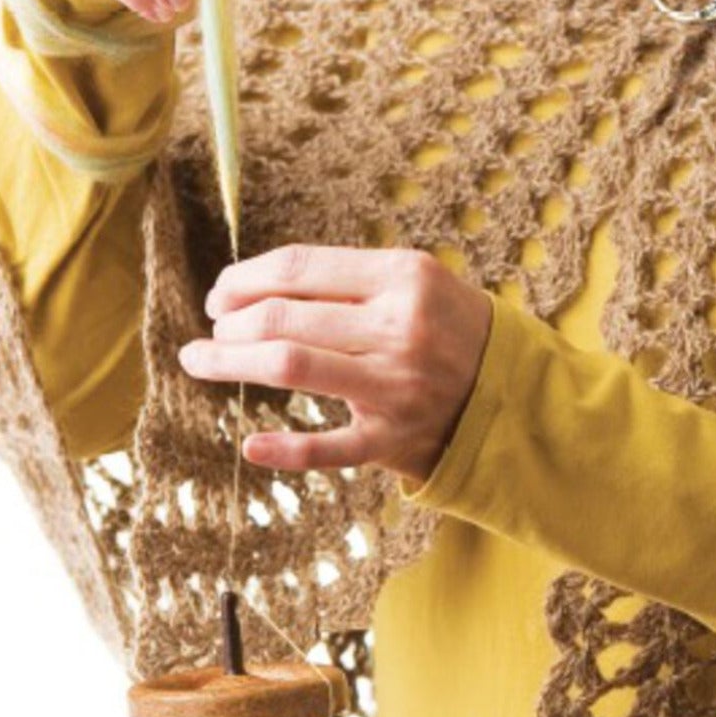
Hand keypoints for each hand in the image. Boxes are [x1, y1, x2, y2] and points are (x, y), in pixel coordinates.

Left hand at [177, 243, 495, 485]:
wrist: (515, 394)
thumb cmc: (451, 328)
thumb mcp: (416, 282)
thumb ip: (349, 279)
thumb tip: (256, 285)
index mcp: (403, 277)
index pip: (298, 267)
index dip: (243, 277)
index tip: (219, 293)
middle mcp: (399, 327)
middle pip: (282, 317)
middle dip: (230, 322)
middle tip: (212, 329)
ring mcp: (395, 386)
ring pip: (289, 366)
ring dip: (230, 362)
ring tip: (199, 360)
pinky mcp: (393, 439)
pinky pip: (326, 448)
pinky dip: (282, 449)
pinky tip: (249, 443)